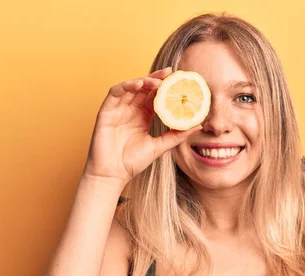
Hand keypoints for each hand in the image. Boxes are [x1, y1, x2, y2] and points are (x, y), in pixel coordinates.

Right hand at [83, 67, 202, 183]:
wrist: (112, 174)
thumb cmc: (133, 162)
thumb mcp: (160, 146)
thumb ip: (177, 135)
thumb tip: (199, 125)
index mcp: (143, 117)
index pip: (155, 97)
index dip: (165, 87)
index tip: (179, 80)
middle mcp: (130, 111)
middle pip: (144, 89)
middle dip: (156, 79)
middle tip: (170, 73)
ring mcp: (118, 110)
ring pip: (130, 88)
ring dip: (143, 81)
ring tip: (157, 80)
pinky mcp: (106, 112)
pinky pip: (115, 93)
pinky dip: (126, 85)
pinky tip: (138, 84)